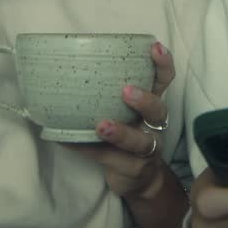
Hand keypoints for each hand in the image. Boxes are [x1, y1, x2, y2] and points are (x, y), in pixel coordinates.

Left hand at [68, 41, 176, 199]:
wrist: (139, 180)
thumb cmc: (126, 135)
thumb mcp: (124, 112)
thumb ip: (106, 93)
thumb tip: (63, 68)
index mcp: (151, 106)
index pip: (164, 81)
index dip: (162, 64)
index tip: (154, 47)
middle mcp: (154, 126)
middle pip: (158, 111)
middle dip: (145, 100)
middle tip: (126, 90)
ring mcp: (146, 151)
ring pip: (139, 142)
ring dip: (120, 133)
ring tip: (101, 126)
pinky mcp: (132, 170)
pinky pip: (110, 160)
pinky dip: (88, 150)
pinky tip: (68, 141)